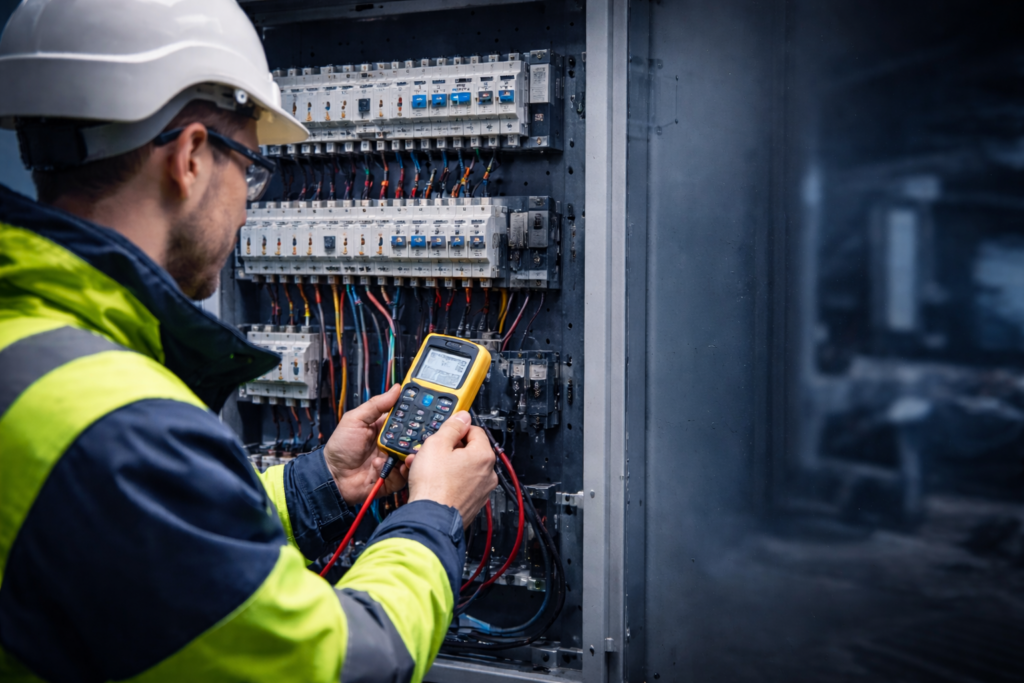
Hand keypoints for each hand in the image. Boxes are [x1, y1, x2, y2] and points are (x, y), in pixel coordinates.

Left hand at [324, 384, 408, 504]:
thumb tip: (396, 389)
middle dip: (417, 438)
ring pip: (412, 457)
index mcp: (386, 428)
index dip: (416, 415)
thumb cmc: (341, 446)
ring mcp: (394, 461)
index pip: (407, 419)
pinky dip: (395, 471)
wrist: (332, 475)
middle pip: (414, 439)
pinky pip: (404, 475)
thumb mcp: (355, 419)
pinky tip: (378, 465)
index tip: (426, 410)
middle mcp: (393, 444)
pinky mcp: (394, 478)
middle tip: (416, 436)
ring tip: (399, 454)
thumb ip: (376, 405)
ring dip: (407, 455)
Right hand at [405, 411, 496, 527]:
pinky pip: (459, 485)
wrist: (430, 519)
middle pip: (468, 451)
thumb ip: (452, 427)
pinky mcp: (471, 504)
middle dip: (446, 449)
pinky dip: (445, 481)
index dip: (457, 429)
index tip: (445, 431)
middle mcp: (487, 474)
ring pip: (461, 469)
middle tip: (429, 450)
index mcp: (483, 456)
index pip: (475, 430)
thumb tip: (462, 417)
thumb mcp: (437, 444)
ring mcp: (481, 491)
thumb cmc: (434, 485)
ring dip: (442, 465)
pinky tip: (428, 482)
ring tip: (422, 467)